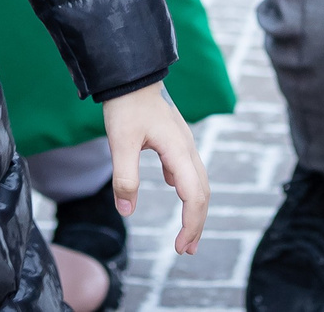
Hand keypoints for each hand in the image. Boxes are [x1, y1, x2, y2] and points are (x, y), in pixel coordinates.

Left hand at [100, 83, 208, 255]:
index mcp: (178, 151)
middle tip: (186, 250)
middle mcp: (187, 148)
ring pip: (199, 182)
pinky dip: (187, 188)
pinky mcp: (175, 139)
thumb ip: (124, 177)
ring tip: (185, 232)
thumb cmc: (126, 105)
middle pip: (203, 193)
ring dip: (195, 209)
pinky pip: (188, 169)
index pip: (194, 196)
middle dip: (197, 224)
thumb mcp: (120, 142)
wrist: (131, 73)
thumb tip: (126, 211)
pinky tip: (174, 189)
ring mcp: (184, 143)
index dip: (191, 225)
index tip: (180, 247)